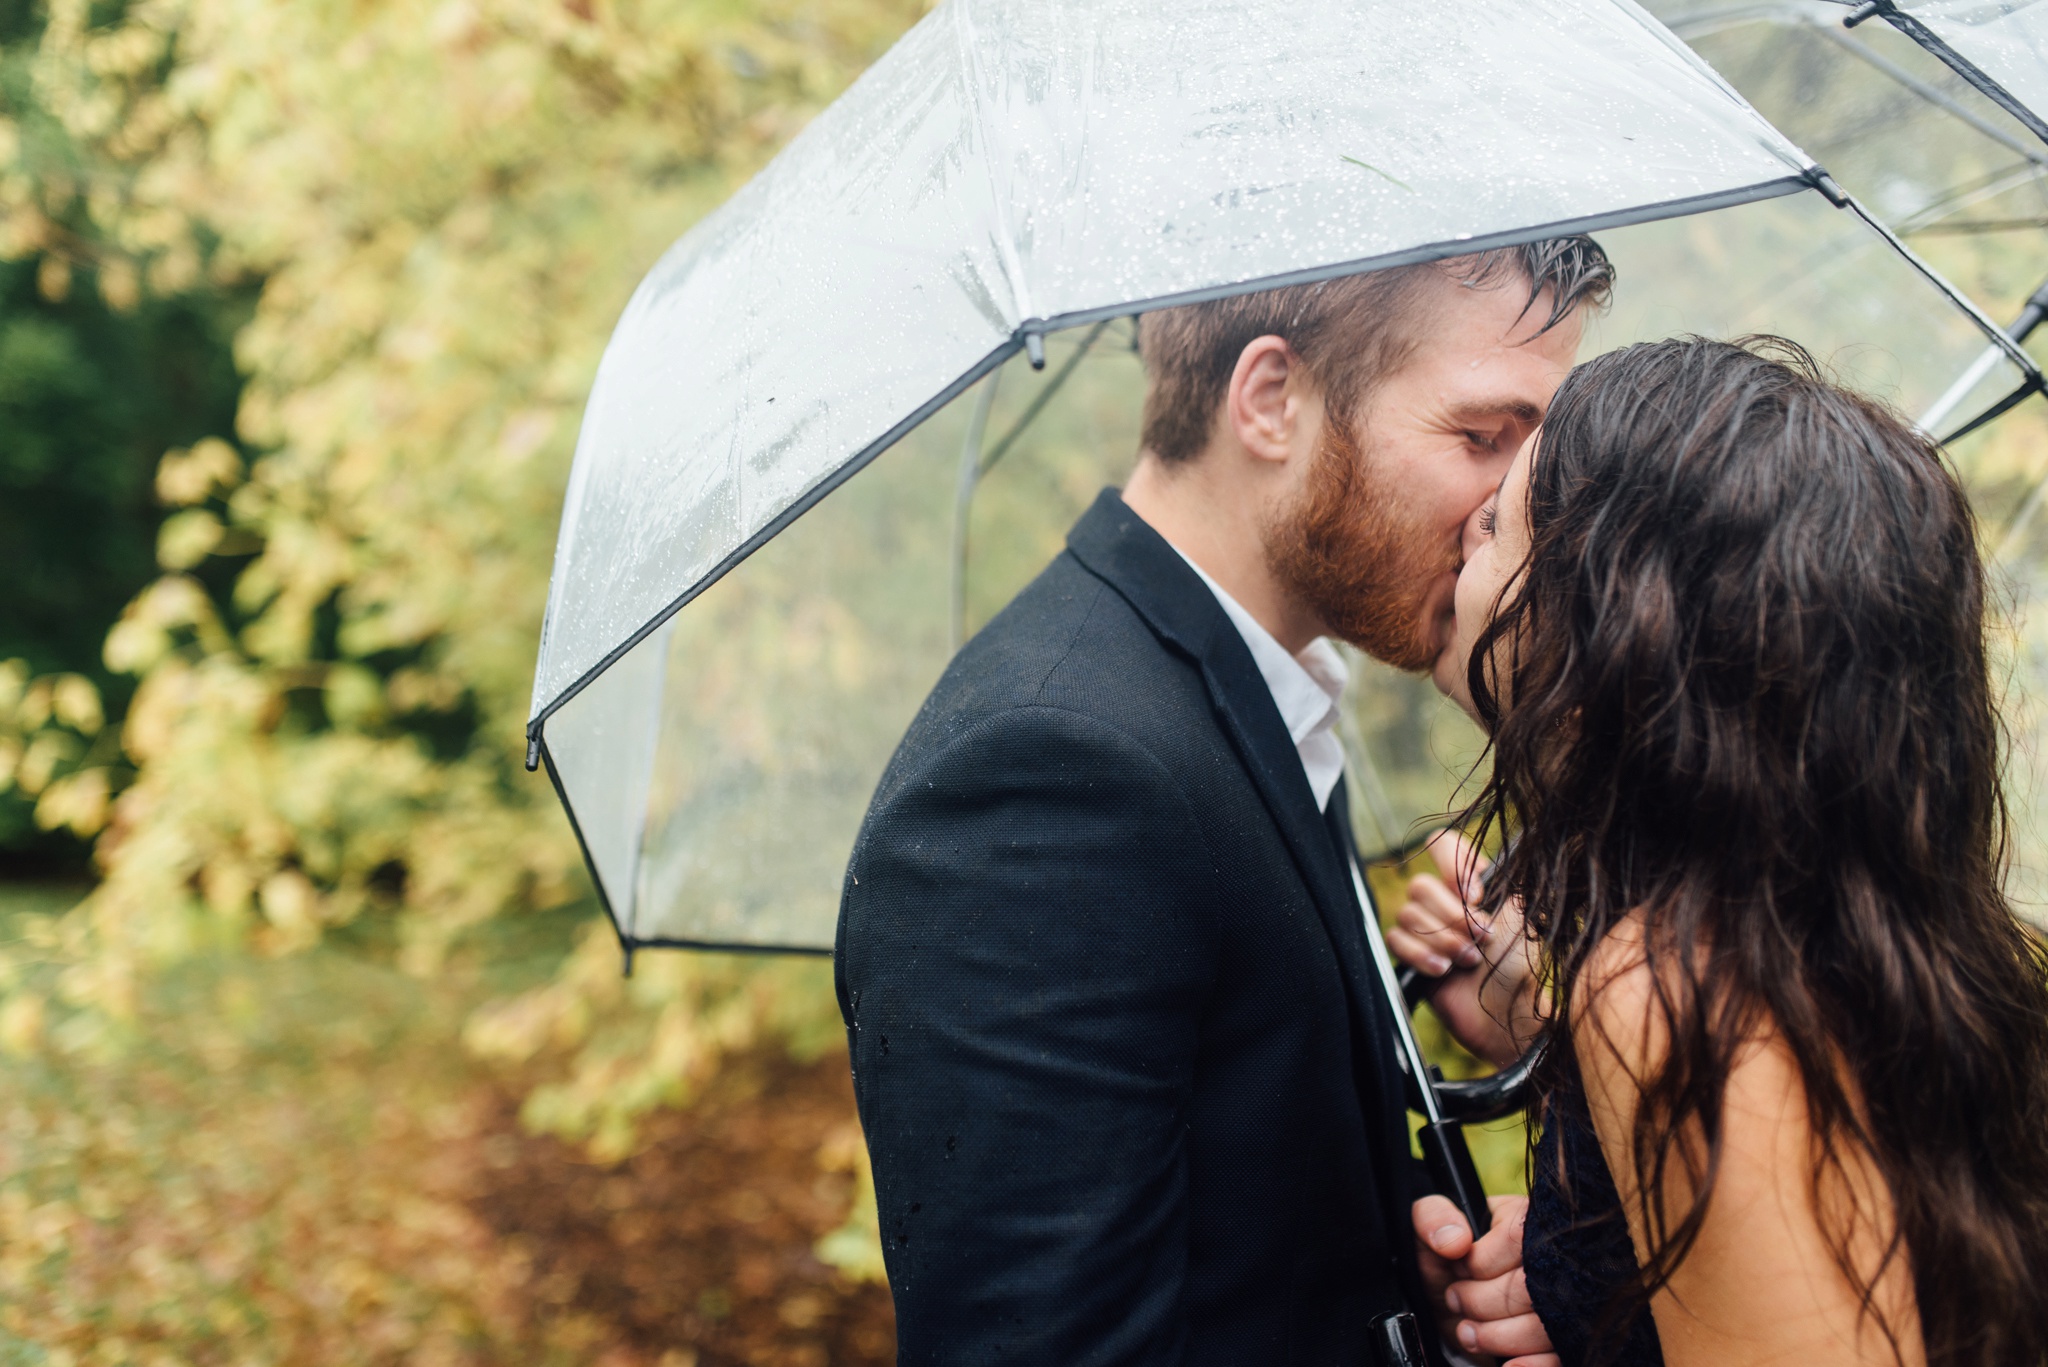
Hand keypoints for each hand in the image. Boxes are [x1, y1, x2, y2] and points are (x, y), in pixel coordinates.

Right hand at [1385, 829, 1538, 1066]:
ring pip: (1406, 915)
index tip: (1475, 895)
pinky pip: (1395, 941)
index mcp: (1471, 886)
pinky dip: (1420, 955)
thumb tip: (1474, 860)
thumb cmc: (1521, 967)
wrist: (1510, 1016)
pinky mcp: (1412, 957)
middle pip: (1419, 886)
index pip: (1443, 847)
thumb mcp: (1520, 915)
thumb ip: (1498, 879)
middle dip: (1451, 916)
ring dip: (1441, 940)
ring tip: (1468, 961)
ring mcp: (1426, 930)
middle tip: (1480, 939)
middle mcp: (1445, 904)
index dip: (1451, 866)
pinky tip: (1444, 971)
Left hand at [1413, 1193, 1556, 1366]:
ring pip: (1545, 1326)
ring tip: (1469, 1334)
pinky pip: (1560, 1358)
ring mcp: (1568, 1302)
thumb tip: (1456, 1242)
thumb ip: (1433, 1218)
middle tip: (1455, 1303)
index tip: (1457, 1270)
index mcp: (1528, 1219)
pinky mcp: (1565, 1340)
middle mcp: (1557, 1257)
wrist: (1453, 1307)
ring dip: (1498, 1336)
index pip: (1516, 1237)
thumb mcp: (1432, 1230)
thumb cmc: (1448, 1262)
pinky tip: (1507, 1365)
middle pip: (1530, 1286)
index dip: (1480, 1262)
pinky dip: (1531, 1364)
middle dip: (1481, 1302)